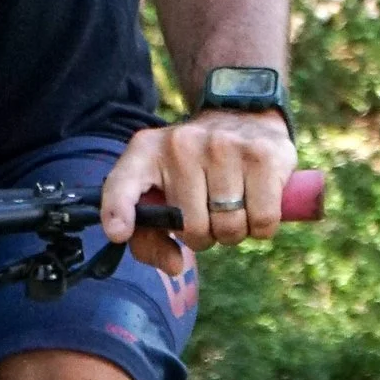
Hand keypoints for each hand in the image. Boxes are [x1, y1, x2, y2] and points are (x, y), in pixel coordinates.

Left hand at [98, 110, 293, 248]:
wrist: (243, 114)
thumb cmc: (197, 167)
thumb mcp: (163, 189)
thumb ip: (151, 236)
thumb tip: (174, 266)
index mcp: (147, 152)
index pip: (122, 183)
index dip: (117, 211)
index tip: (119, 232)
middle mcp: (181, 145)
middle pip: (193, 229)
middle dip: (205, 235)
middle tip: (210, 213)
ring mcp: (223, 147)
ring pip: (229, 227)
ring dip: (234, 231)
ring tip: (232, 206)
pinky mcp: (262, 155)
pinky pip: (262, 220)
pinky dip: (261, 227)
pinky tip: (256, 204)